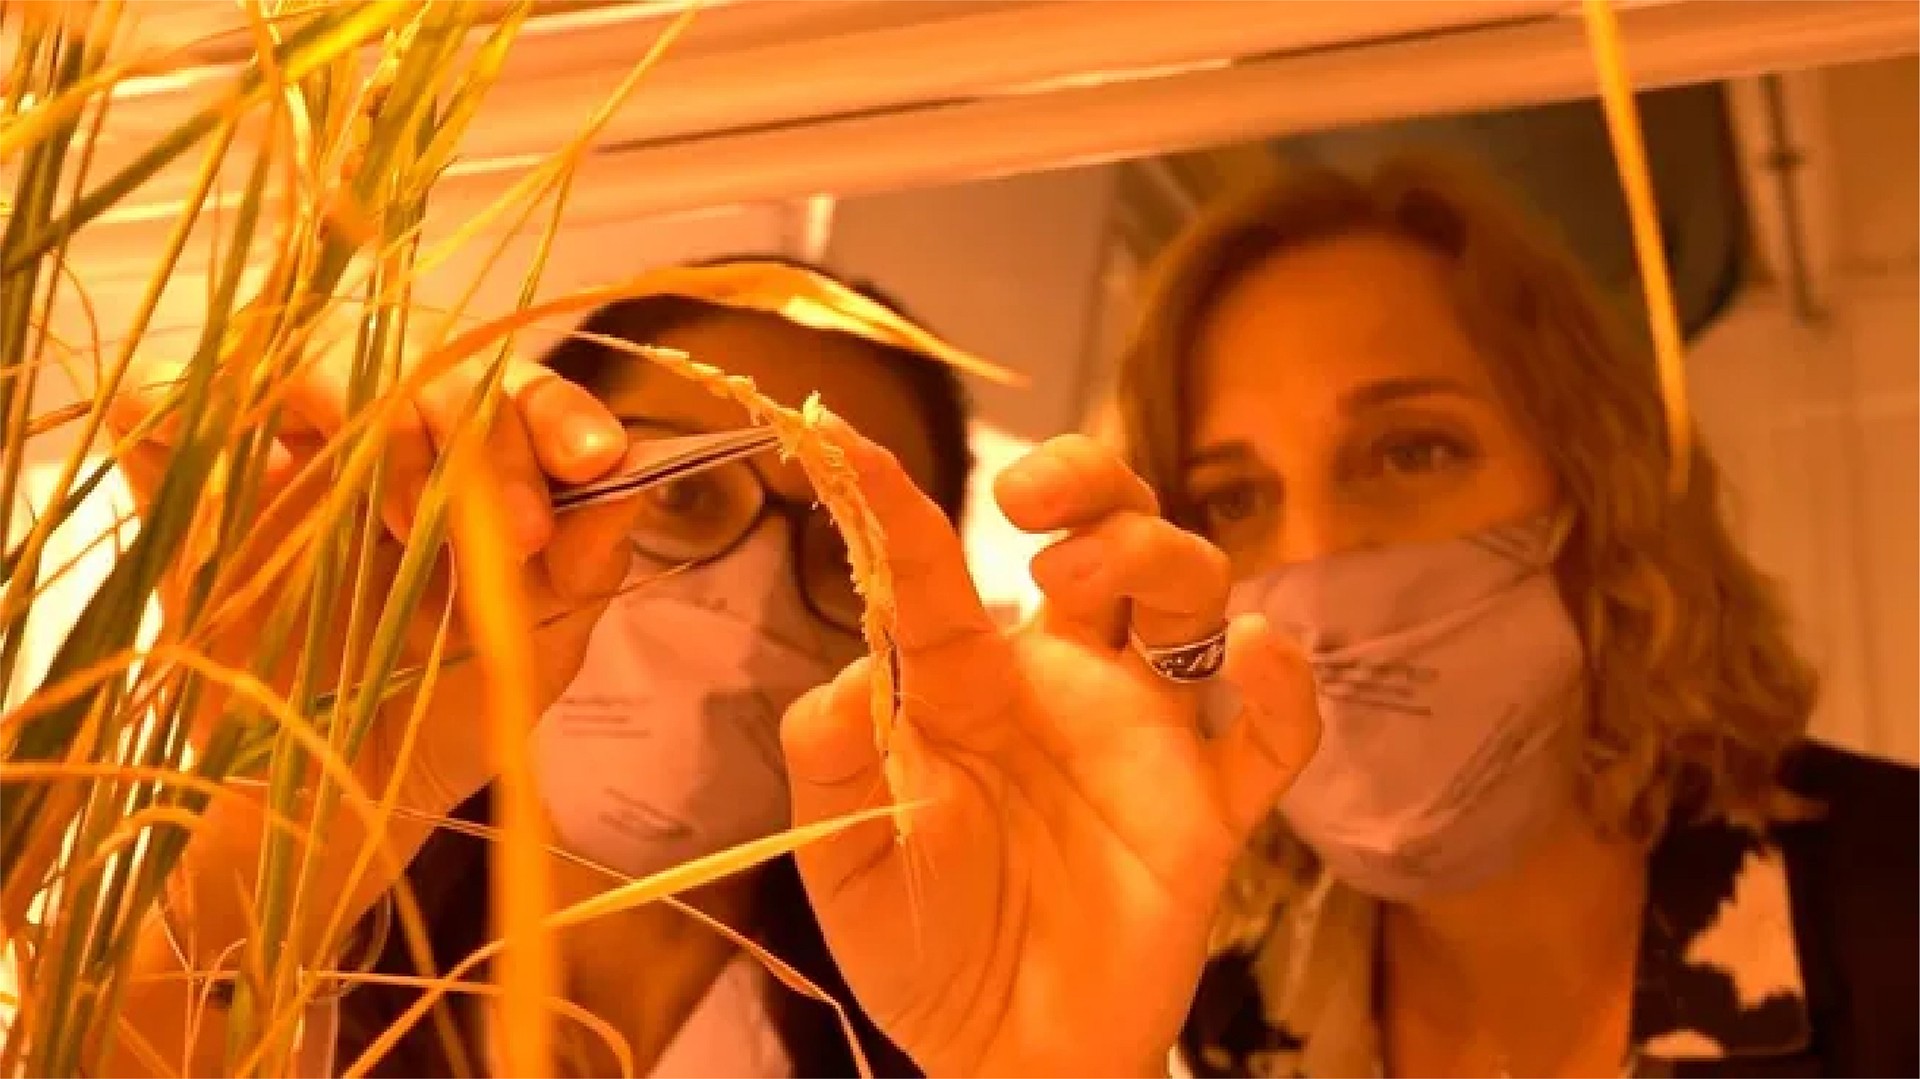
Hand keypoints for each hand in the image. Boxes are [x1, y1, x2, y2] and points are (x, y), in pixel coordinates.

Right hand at [109, 355, 640, 823]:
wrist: (336, 799)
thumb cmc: (448, 709)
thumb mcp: (535, 645)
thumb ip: (586, 563)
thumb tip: (635, 476)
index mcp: (476, 457)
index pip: (518, 388)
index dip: (556, 409)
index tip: (594, 459)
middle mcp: (383, 432)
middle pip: (425, 358)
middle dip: (482, 429)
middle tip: (517, 531)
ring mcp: (284, 448)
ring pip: (315, 358)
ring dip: (376, 420)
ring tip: (404, 523)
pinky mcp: (191, 485)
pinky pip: (168, 406)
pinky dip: (189, 409)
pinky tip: (248, 471)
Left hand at [782, 428, 1321, 1077]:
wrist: (1003, 1054)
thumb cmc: (920, 945)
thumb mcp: (847, 859)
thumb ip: (836, 761)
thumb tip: (842, 675)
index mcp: (966, 683)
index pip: (939, 571)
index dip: (894, 501)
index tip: (838, 439)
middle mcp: (1065, 683)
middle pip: (1105, 534)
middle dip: (1086, 484)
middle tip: (1030, 500)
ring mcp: (1144, 739)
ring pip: (1190, 595)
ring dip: (1152, 558)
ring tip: (1079, 583)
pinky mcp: (1208, 810)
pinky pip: (1272, 734)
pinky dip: (1283, 688)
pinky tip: (1256, 662)